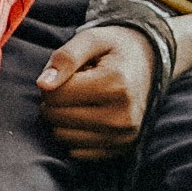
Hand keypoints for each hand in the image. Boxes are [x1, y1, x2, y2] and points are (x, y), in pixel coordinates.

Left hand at [35, 21, 156, 156]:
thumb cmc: (115, 49)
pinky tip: (88, 116)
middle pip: (57, 117)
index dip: (52, 82)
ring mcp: (123, 136)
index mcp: (115, 85)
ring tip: (82, 100)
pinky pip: (76, 151)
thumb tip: (43, 85)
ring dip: (62, 119)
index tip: (68, 73)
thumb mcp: (92, 39)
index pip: (56, 95)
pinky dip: (74, 134)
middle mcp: (122, 115)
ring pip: (63, 136)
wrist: (149, 64)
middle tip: (74, 86)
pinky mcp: (121, 149)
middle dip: (55, 101)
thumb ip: (66, 57)